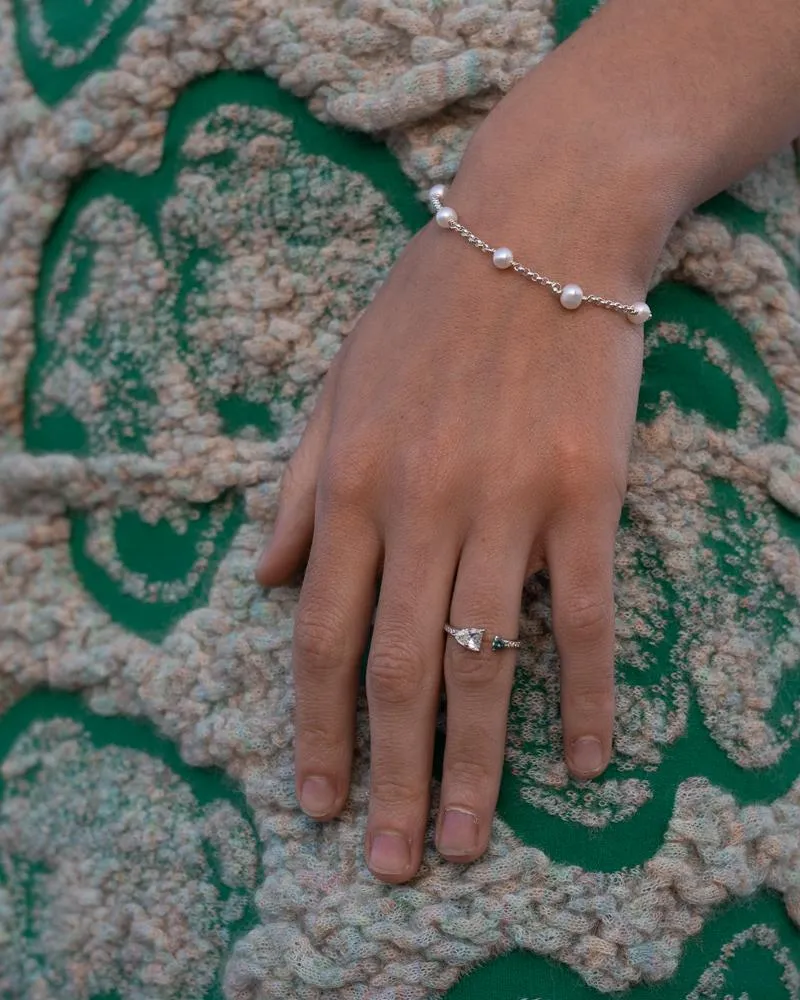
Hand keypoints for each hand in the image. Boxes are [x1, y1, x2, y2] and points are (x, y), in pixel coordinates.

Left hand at [255, 137, 655, 882]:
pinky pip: (583, 616)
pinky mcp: (586, 493)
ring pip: (482, 660)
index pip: (322, 636)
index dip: (317, 729)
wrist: (540, 228)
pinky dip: (585, 696)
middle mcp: (421, 506)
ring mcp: (506, 503)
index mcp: (352, 484)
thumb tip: (267, 580)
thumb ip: (299, 487)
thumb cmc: (430, 309)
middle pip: (397, 668)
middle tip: (389, 863)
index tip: (317, 804)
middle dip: (387, 775)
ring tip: (462, 840)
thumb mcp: (337, 386)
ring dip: (473, 764)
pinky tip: (588, 761)